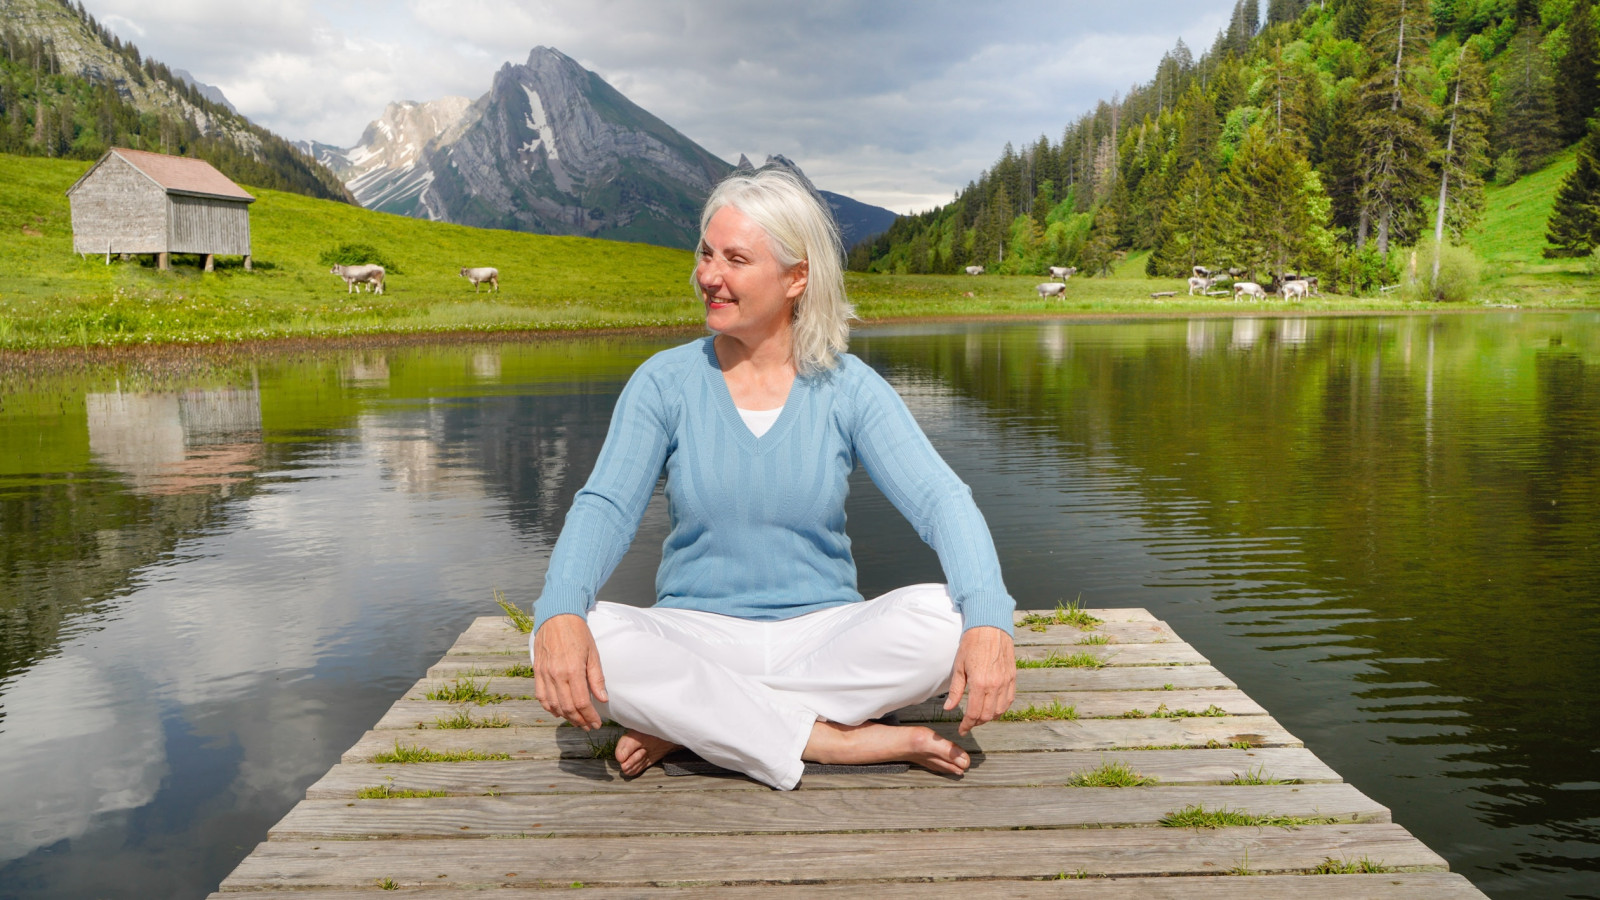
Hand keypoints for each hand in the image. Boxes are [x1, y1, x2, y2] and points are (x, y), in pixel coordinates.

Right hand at [532, 614, 608, 729]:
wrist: (557, 616)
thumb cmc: (578, 633)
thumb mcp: (593, 653)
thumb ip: (596, 678)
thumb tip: (602, 699)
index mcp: (573, 670)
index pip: (581, 703)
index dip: (589, 716)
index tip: (596, 723)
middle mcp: (556, 675)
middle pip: (567, 707)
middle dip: (579, 720)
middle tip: (588, 726)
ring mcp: (544, 674)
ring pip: (553, 705)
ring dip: (565, 717)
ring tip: (576, 721)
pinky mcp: (537, 671)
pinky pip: (541, 696)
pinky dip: (549, 707)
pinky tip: (558, 712)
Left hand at [943, 625, 1015, 735]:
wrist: (990, 627)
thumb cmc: (971, 644)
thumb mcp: (958, 666)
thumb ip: (955, 690)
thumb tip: (948, 708)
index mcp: (980, 683)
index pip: (974, 713)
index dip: (967, 725)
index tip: (962, 729)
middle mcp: (995, 685)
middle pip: (987, 715)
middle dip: (977, 723)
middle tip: (969, 723)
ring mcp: (1006, 682)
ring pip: (1000, 710)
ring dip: (989, 717)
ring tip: (979, 716)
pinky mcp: (1012, 677)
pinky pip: (1009, 700)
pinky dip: (1001, 708)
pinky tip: (993, 708)